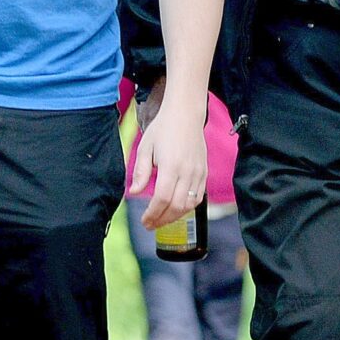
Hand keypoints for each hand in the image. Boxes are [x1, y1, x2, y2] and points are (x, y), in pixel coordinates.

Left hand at [134, 92, 208, 229]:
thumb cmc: (163, 129)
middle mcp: (188, 171)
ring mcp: (199, 173)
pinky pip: (198, 197)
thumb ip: (141, 172)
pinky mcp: (204, 172)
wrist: (185, 115)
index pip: (162, 199)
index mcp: (171, 166)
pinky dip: (187, 207)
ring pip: (189, 205)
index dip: (153, 214)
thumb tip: (134, 192)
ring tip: (161, 219)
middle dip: (162, 220)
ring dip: (175, 216)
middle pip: (177, 206)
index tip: (144, 221)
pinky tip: (175, 209)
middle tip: (150, 225)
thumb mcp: (145, 148)